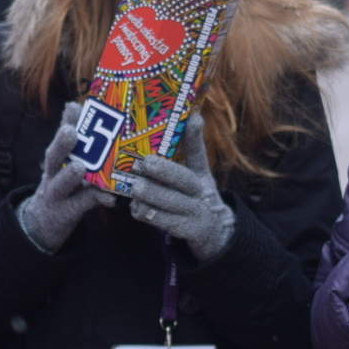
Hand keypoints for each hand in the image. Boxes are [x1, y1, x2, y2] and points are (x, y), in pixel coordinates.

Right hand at [16, 101, 115, 252]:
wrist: (42, 224)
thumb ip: (75, 144)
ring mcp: (56, 195)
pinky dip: (96, 200)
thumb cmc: (62, 186)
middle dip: (61, 145)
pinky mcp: (66, 213)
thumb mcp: (64, 165)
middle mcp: (52, 175)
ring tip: (80, 167)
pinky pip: (82, 205)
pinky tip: (111, 198)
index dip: (66, 122)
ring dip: (70, 175)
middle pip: (53, 158)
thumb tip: (79, 110)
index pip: (59, 137)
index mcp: (55, 160)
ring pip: (61, 184)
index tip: (74, 107)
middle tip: (70, 132)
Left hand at [127, 119, 235, 259]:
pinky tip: (135, 208)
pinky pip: (164, 222)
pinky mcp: (187, 230)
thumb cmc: (196, 196)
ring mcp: (196, 213)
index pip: (200, 154)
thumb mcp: (198, 175)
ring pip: (172, 203)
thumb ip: (191, 151)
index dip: (196, 137)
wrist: (214, 232)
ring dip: (151, 195)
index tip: (194, 119)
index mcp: (202, 176)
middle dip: (164, 171)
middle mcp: (201, 193)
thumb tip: (191, 117)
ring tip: (134, 188)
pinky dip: (147, 214)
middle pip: (184, 180)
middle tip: (144, 163)